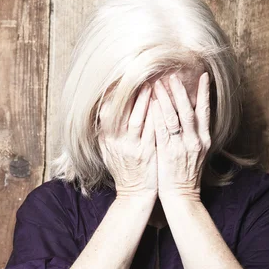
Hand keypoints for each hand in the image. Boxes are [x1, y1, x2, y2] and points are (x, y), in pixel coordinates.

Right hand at [97, 83, 157, 198]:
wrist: (134, 194)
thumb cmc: (124, 171)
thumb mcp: (109, 152)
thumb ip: (106, 133)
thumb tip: (104, 111)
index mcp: (106, 139)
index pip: (106, 111)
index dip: (112, 94)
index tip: (119, 79)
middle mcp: (117, 142)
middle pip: (121, 111)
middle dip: (130, 91)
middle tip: (139, 74)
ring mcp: (132, 147)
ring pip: (137, 118)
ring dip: (145, 99)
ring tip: (153, 83)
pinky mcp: (147, 152)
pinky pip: (152, 130)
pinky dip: (157, 115)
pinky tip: (164, 103)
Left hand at [150, 72, 210, 201]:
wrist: (181, 196)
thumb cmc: (185, 174)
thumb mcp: (195, 153)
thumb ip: (193, 135)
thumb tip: (190, 117)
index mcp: (204, 139)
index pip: (205, 111)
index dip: (204, 93)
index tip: (204, 77)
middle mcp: (195, 140)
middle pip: (188, 110)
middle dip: (180, 91)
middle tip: (173, 74)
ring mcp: (182, 146)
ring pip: (175, 117)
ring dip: (166, 98)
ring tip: (159, 83)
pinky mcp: (168, 152)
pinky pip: (162, 129)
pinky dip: (157, 114)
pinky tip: (152, 103)